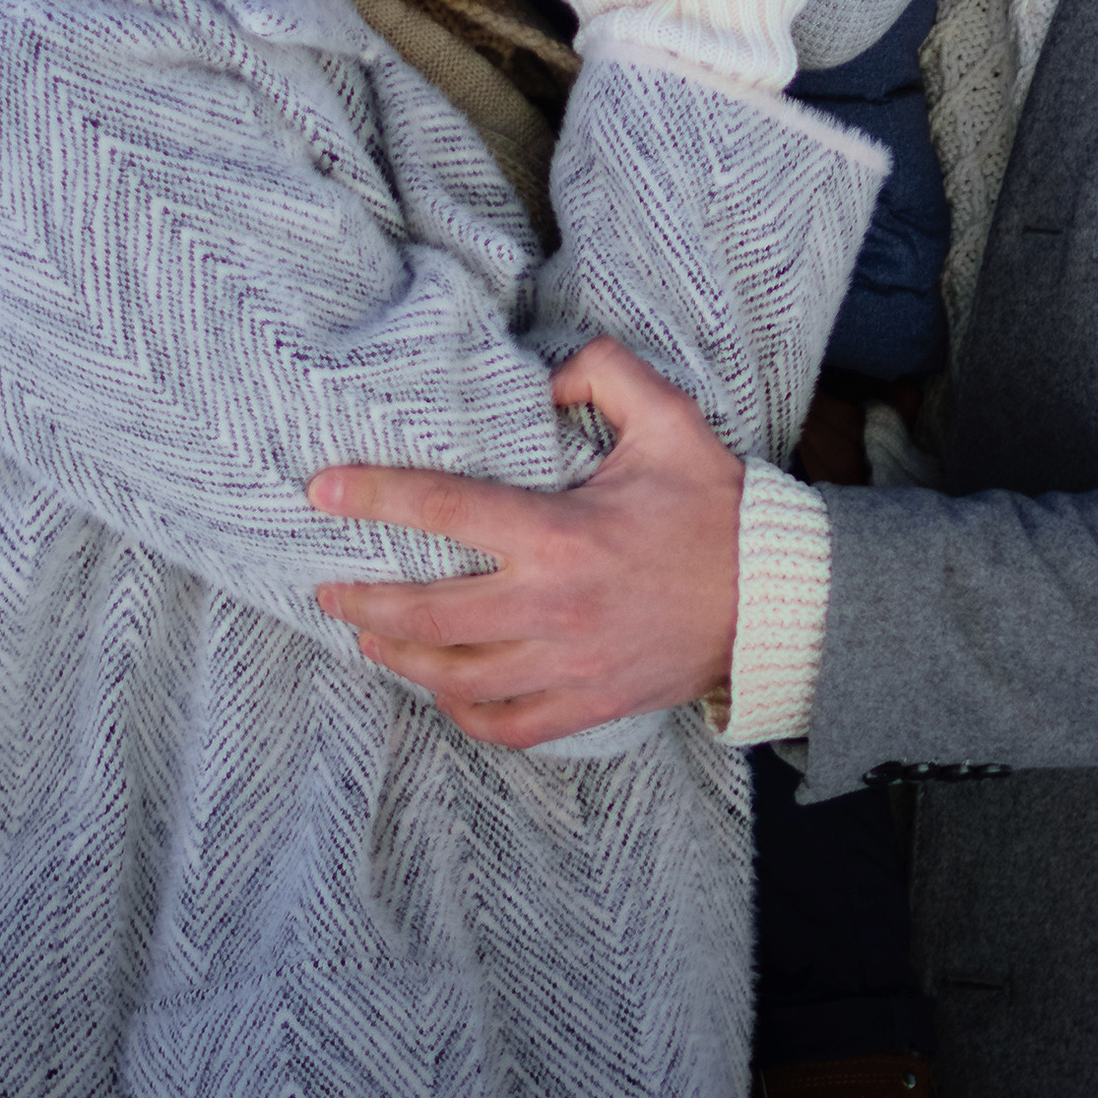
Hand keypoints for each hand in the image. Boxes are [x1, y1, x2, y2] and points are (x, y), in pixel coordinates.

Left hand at [308, 337, 746, 747]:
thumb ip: (602, 372)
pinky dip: (462, 713)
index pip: (442, 510)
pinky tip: (442, 689)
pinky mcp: (590, 704)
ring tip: (369, 637)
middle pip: (427, 615)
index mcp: (560, 534)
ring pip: (455, 677)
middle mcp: (552, 607)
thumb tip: (542, 377)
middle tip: (328, 589)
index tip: (322, 490)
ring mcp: (569, 665)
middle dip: (364, 602)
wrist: (775, 596)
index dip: (374, 496)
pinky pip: (506, 725)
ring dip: (400, 659)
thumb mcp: (668, 416)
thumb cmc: (715, 504)